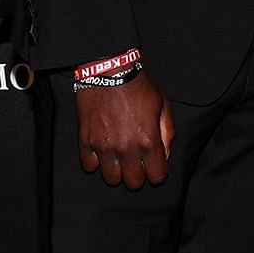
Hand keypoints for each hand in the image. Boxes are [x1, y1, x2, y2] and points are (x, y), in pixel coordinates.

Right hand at [75, 69, 175, 189]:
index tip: (152, 163)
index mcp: (148, 141)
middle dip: (137, 174)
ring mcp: (104, 146)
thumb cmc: (138, 85)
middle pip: (133, 182)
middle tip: (135, 160)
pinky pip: (88, 165)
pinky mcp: (86, 139)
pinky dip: (94, 161)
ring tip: (117, 157)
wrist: (109, 69)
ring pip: (111, 179)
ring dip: (116, 170)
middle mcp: (127, 149)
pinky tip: (100, 151)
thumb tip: (164, 155)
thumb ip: (167, 133)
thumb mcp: (163, 105)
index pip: (156, 177)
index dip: (157, 171)